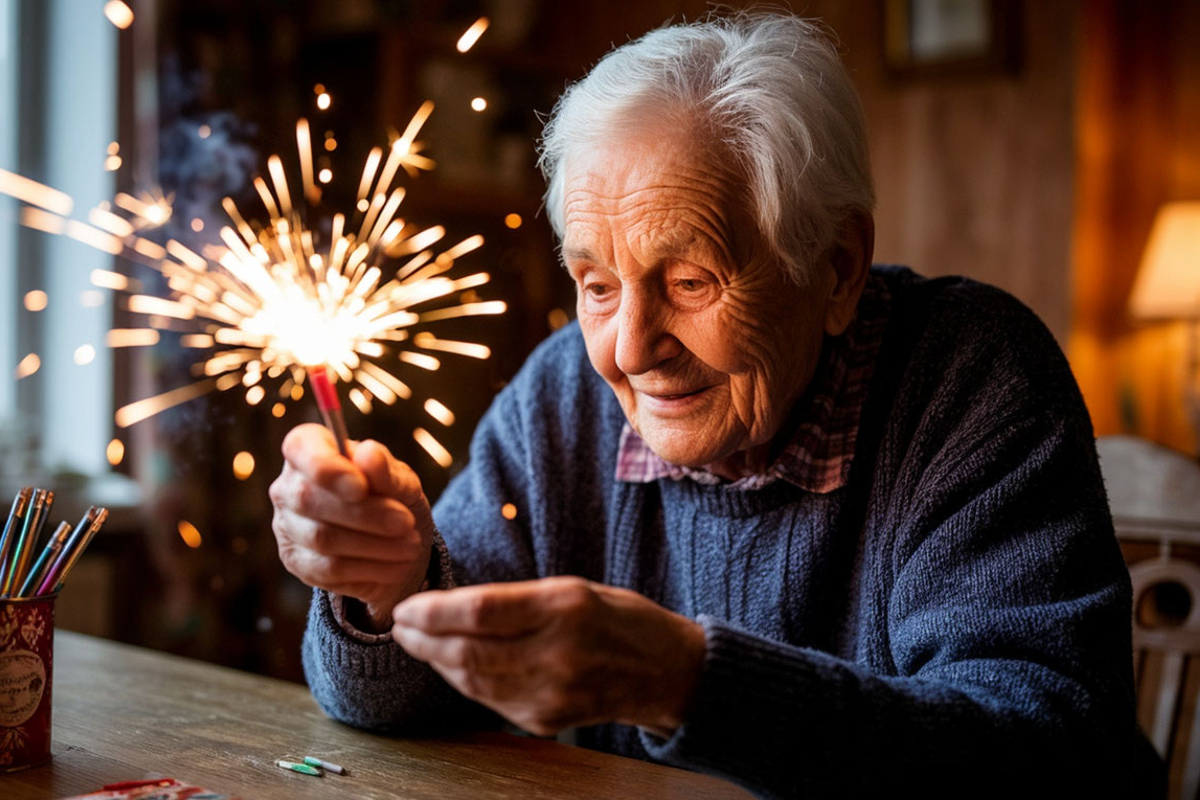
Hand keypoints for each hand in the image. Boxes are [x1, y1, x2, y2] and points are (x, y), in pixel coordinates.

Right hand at [270, 423, 433, 630]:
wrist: (395, 540)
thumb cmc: (392, 496)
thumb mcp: (400, 479)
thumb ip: (385, 469)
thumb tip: (369, 454)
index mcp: (309, 449)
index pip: (300, 448)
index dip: (327, 467)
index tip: (362, 486)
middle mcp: (288, 486)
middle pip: (309, 499)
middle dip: (364, 513)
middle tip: (406, 521)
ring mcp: (287, 527)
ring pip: (322, 538)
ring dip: (374, 544)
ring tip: (411, 544)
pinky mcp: (298, 563)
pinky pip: (329, 569)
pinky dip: (370, 568)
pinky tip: (398, 565)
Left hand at [391, 576, 706, 736]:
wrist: (667, 673)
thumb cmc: (620, 619)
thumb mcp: (574, 589)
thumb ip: (517, 601)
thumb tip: (452, 609)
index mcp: (565, 609)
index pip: (480, 613)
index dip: (433, 611)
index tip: (407, 606)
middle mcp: (557, 654)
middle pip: (467, 652)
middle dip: (424, 639)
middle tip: (401, 626)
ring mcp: (552, 694)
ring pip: (472, 681)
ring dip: (437, 662)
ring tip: (418, 643)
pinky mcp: (546, 721)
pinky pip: (490, 701)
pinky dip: (464, 681)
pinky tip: (452, 664)